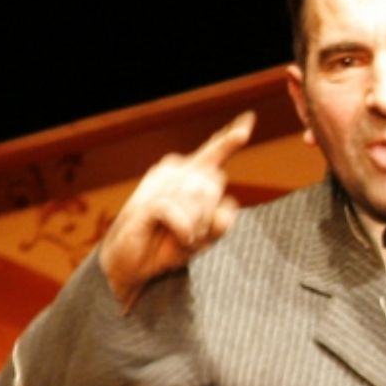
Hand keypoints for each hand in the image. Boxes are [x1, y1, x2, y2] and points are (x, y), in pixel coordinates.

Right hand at [99, 112, 253, 305]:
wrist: (135, 266)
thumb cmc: (171, 245)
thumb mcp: (208, 236)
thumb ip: (223, 221)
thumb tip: (225, 203)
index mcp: (190, 175)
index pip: (214, 152)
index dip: (230, 138)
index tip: (249, 119)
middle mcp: (174, 172)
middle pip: (215, 184)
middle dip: (209, 216)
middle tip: (192, 235)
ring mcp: (159, 184)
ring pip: (199, 198)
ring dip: (197, 226)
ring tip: (180, 237)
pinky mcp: (148, 202)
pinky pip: (180, 215)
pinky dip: (185, 231)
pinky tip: (179, 238)